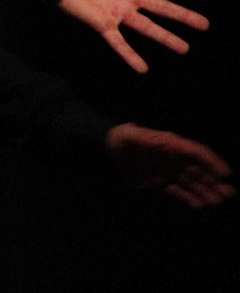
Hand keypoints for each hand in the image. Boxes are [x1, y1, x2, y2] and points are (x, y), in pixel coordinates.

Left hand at [60, 0, 210, 72]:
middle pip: (163, 8)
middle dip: (184, 17)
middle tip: (205, 26)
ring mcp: (117, 11)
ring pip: (148, 28)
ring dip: (166, 38)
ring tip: (185, 49)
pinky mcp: (102, 23)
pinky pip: (119, 43)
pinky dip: (131, 56)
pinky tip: (144, 69)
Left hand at [106, 123, 233, 207]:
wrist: (110, 149)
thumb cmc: (122, 138)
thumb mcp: (131, 135)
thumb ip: (146, 138)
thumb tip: (166, 141)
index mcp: (172, 145)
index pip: (197, 152)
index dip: (212, 162)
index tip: (224, 173)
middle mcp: (174, 158)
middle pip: (199, 170)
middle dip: (214, 181)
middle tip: (228, 193)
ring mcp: (168, 170)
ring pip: (192, 182)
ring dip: (205, 191)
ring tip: (217, 201)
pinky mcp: (160, 181)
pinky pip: (178, 190)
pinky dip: (188, 197)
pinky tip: (198, 204)